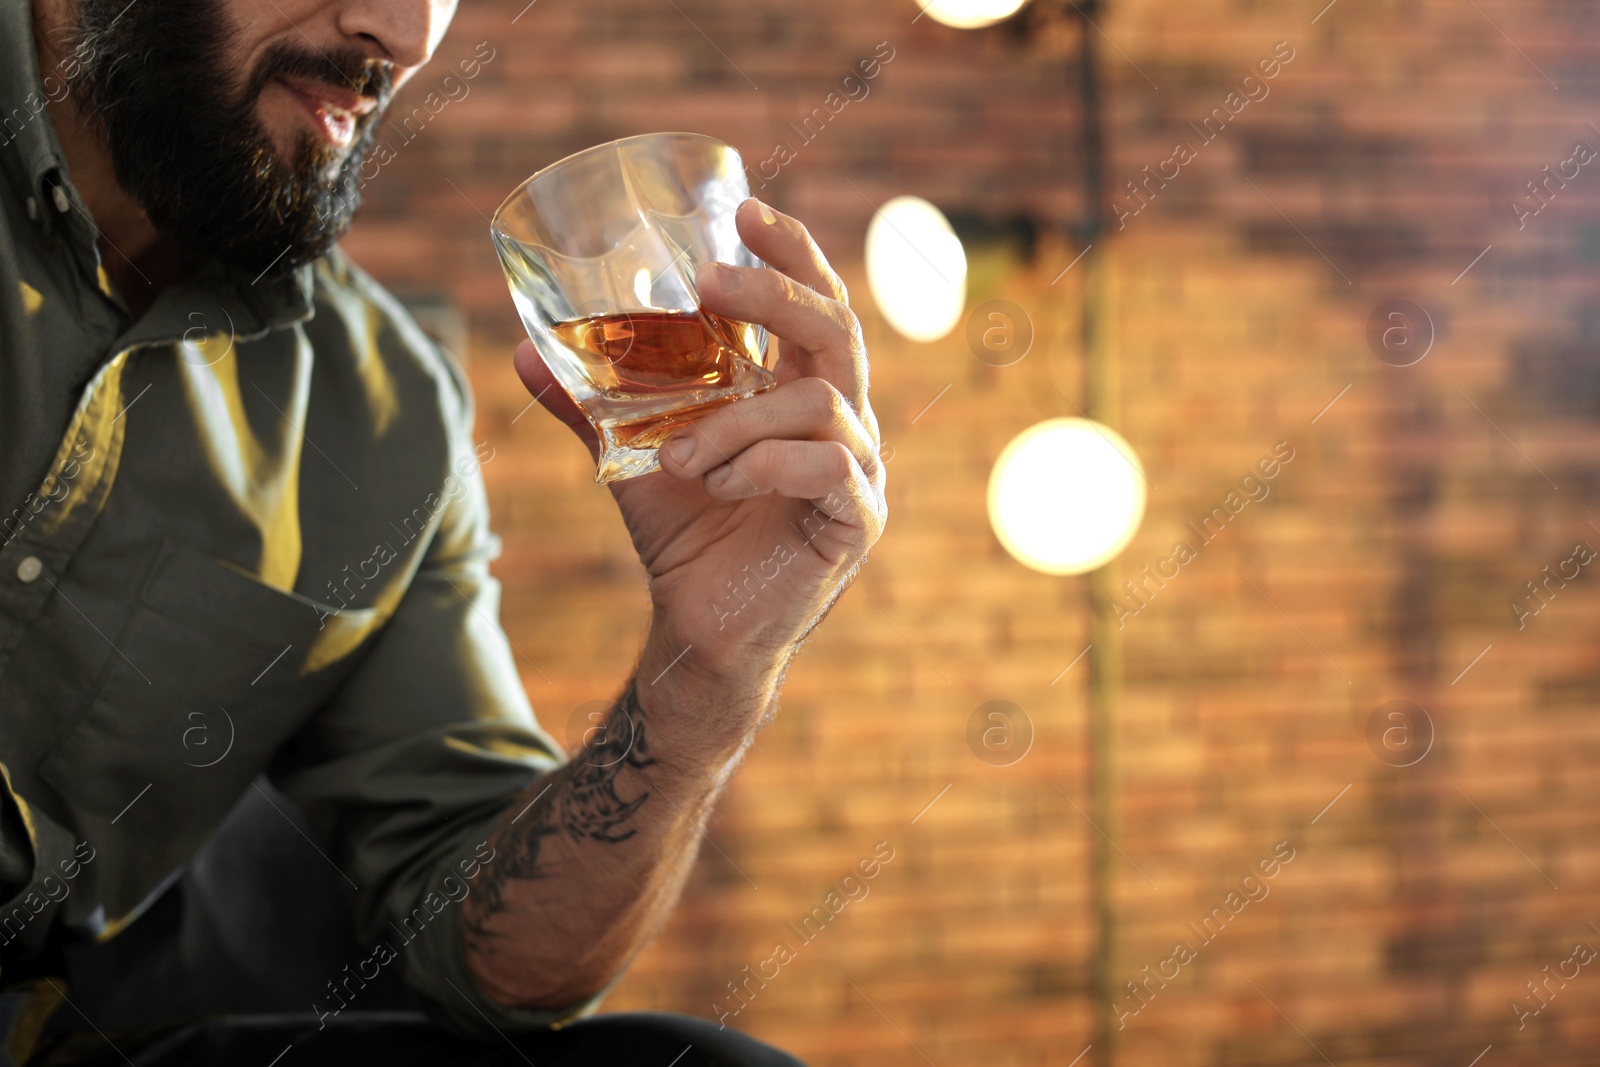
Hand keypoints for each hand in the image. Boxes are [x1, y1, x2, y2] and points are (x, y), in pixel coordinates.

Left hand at [513, 198, 886, 714]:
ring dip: (737, 420)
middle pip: (836, 330)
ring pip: (819, 403)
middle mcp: (842, 421)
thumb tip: (522, 348)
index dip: (791, 253)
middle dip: (775, 295)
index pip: (816, 304)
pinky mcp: (858, 518)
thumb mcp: (632, 456)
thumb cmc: (684, 534)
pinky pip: (827, 465)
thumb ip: (591, 404)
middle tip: (708, 284)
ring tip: (681, 457)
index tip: (744, 211)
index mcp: (800, 391)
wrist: (700, 627)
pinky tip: (720, 485)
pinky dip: (764, 465)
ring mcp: (859, 469)